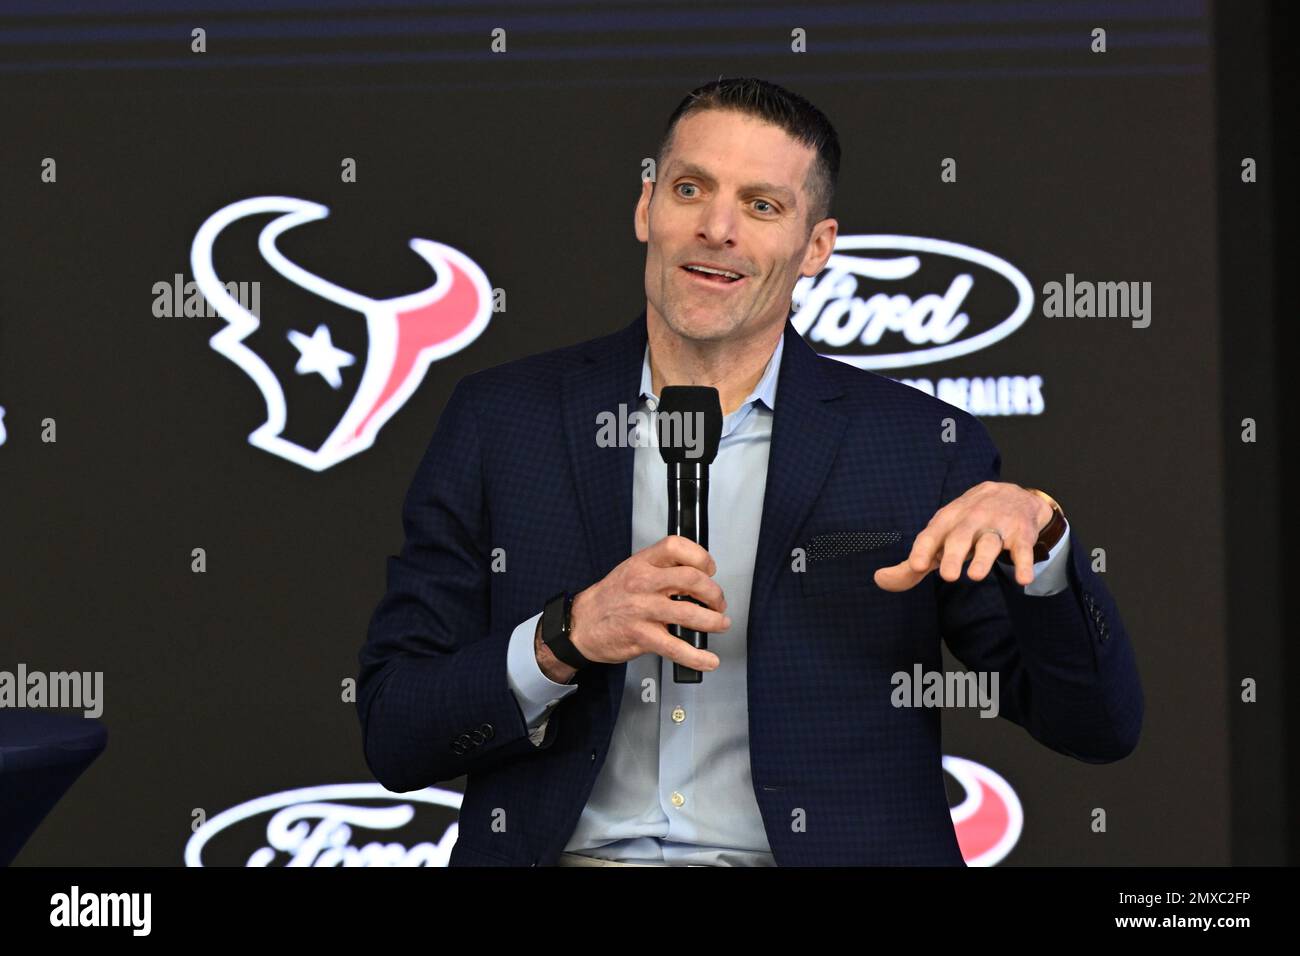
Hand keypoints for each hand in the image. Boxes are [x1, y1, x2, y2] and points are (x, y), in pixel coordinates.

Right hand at [567, 535, 728, 671]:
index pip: (676, 547)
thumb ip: (661, 569)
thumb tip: (697, 576)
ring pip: (689, 613)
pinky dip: (697, 656)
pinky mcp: (641, 636)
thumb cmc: (610, 598)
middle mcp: (643, 583)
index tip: (710, 569)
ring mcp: (642, 610)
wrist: (581, 624)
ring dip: (713, 621)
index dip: (700, 556)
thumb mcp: (631, 570)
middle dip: (714, 593)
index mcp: (642, 563)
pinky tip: (708, 660)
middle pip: (691, 579)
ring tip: (720, 624)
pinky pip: (675, 647)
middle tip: (718, 602)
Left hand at [874, 481, 1053, 591]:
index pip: (930, 535)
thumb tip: (880, 580)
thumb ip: (912, 564)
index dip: (922, 549)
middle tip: (947, 575)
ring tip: (975, 576)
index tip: (916, 565)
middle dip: (953, 555)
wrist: (1012, 495)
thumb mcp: (939, 538)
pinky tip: (1023, 579)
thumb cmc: (966, 524)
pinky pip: (1023, 550)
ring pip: (989, 543)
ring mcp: (996, 528)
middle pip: (959, 538)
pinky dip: (1024, 564)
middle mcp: (969, 522)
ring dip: (983, 559)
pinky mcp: (1021, 535)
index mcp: (945, 522)